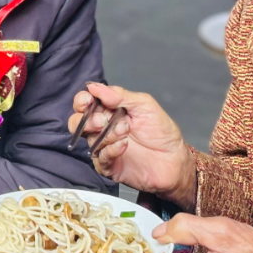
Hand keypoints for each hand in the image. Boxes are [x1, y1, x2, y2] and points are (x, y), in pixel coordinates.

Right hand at [68, 82, 196, 209]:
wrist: (174, 159)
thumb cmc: (162, 131)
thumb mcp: (144, 105)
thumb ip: (120, 95)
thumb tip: (94, 86)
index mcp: (109, 111)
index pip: (85, 103)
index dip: (82, 101)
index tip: (87, 100)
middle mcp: (104, 128)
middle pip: (78, 122)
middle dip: (87, 120)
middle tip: (103, 121)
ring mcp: (105, 147)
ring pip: (90, 140)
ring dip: (106, 135)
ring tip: (124, 132)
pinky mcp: (109, 166)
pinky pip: (100, 158)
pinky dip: (110, 150)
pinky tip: (124, 145)